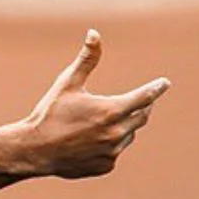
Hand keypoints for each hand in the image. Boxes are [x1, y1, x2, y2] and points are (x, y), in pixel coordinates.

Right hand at [21, 30, 169, 179]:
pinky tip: (90, 140)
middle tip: (135, 101)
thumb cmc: (49, 113)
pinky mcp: (106, 165)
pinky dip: (110, 143)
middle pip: (142, 116)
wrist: (33, 150)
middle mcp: (116, 133)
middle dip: (141, 107)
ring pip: (129, 135)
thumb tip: (94, 33)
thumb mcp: (67, 83)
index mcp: (111, 110)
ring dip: (123, 126)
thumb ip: (86, 59)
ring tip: (100, 123)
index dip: (156, 88)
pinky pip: (116, 151)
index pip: (145, 97)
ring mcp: (112, 151)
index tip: (164, 83)